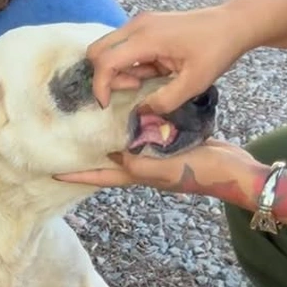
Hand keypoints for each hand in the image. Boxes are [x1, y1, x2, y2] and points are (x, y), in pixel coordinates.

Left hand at [53, 139, 263, 207]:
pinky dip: (138, 124)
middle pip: (111, 163)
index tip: (54, 171)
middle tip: (72, 139)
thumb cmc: (197, 172)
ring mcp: (159, 157)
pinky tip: (135, 109)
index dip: (78, 176)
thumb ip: (137, 163)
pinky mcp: (173, 144)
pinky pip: (148, 134)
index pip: (101, 177)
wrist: (232, 170)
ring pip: (129, 146)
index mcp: (138, 176)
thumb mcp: (163, 168)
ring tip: (97, 119)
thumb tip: (114, 154)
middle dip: (92, 155)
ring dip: (113, 135)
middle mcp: (144, 168)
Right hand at [86, 5, 253, 113]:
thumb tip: (141, 112)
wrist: (232, 24)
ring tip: (149, 82)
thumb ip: (165, 101)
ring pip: (110, 49)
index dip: (100, 86)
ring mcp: (141, 23)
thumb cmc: (216, 50)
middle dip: (105, 76)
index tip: (108, 105)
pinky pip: (125, 46)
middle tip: (132, 90)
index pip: (105, 60)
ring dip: (120, 70)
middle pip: (98, 50)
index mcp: (146, 37)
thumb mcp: (194, 83)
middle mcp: (137, 26)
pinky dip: (131, 63)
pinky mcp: (147, 26)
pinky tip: (153, 72)